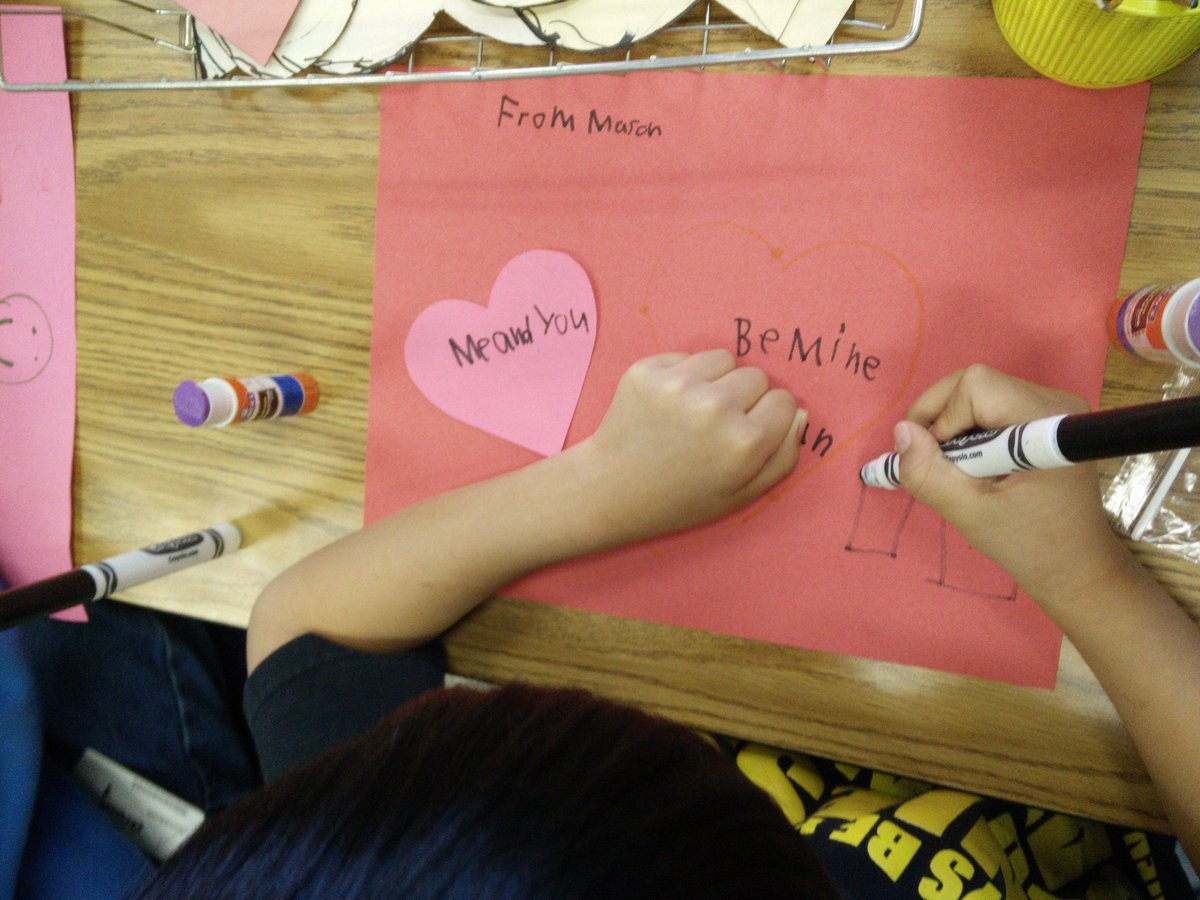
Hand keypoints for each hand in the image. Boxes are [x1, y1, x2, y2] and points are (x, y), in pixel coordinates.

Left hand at [572, 349, 805, 546]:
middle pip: (757, 376)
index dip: (767, 418)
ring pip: (724, 358)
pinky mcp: (648, 371)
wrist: (612, 488)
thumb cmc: (682, 497)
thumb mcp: (742, 494)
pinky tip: (667, 405)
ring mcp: (678, 385)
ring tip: (693, 411)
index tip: (745, 434)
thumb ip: (782, 456)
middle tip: (715, 427)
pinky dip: (683, 374)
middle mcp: (714, 407)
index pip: (784, 401)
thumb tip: (799, 412)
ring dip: (716, 379)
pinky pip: (687, 356)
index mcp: (744, 442)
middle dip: (744, 398)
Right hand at [892, 364, 1129, 609]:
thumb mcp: (970, 513)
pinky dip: (970, 430)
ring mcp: (1053, 407)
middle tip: (933, 462)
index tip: (936, 461)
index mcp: (1043, 421)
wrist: (1077, 565)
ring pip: (980, 392)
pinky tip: (975, 464)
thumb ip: (929, 474)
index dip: (943, 417)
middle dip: (942, 418)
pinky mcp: (1046, 417)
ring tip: (958, 469)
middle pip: (975, 383)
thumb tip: (901, 432)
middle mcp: (1054, 401)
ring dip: (954, 427)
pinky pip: (992, 405)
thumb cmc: (1029, 544)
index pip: (975, 386)